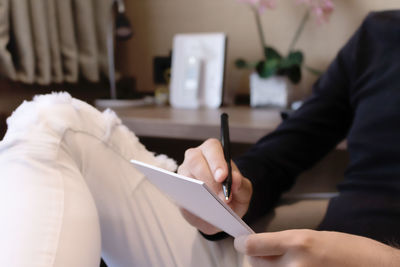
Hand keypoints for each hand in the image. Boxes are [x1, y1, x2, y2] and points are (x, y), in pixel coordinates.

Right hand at [177, 138, 252, 234]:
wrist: (223, 211)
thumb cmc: (233, 194)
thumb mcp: (243, 191)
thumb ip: (242, 185)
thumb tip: (235, 180)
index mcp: (213, 151)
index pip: (212, 148)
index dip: (216, 162)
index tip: (223, 177)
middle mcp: (195, 157)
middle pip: (195, 160)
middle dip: (208, 179)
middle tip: (220, 197)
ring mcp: (183, 172)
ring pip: (185, 176)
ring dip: (199, 191)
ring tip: (213, 206)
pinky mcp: (176, 189)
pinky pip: (178, 193)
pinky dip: (189, 202)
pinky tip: (201, 211)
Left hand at [234, 229, 399, 266]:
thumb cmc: (347, 249)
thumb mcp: (312, 236)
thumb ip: (283, 242)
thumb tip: (257, 246)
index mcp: (298, 243)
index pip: (252, 247)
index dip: (242, 243)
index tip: (241, 241)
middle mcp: (294, 265)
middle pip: (256, 263)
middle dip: (260, 256)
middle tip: (273, 253)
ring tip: (292, 262)